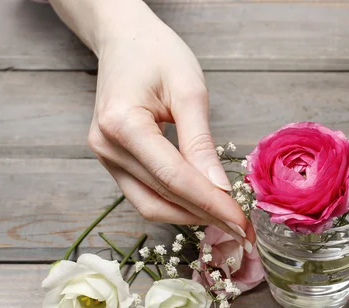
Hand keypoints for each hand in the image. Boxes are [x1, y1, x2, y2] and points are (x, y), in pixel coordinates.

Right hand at [85, 5, 251, 248]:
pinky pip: (144, 193)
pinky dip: (175, 203)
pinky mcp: (112, 160)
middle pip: (161, 196)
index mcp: (123, 124)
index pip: (174, 178)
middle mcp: (107, 147)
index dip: (211, 203)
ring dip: (189, 215)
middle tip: (243, 229)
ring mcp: (105, 156)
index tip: (242, 221)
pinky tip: (202, 205)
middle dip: (205, 215)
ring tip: (226, 220)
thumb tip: (220, 188)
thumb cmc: (157, 53)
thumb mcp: (188, 90)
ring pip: (149, 204)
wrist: (124, 38)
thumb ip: (201, 142)